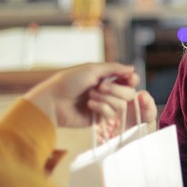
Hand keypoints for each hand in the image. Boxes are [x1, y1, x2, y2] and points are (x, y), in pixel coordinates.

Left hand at [22, 62, 156, 129]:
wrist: (54, 101)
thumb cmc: (69, 82)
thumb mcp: (92, 69)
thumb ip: (114, 69)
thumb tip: (132, 68)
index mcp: (106, 78)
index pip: (128, 80)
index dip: (132, 80)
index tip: (130, 79)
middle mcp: (108, 91)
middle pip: (129, 93)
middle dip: (116, 89)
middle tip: (100, 87)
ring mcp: (104, 105)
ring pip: (121, 104)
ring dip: (106, 98)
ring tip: (90, 96)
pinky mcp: (99, 118)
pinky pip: (110, 114)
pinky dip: (100, 107)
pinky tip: (88, 105)